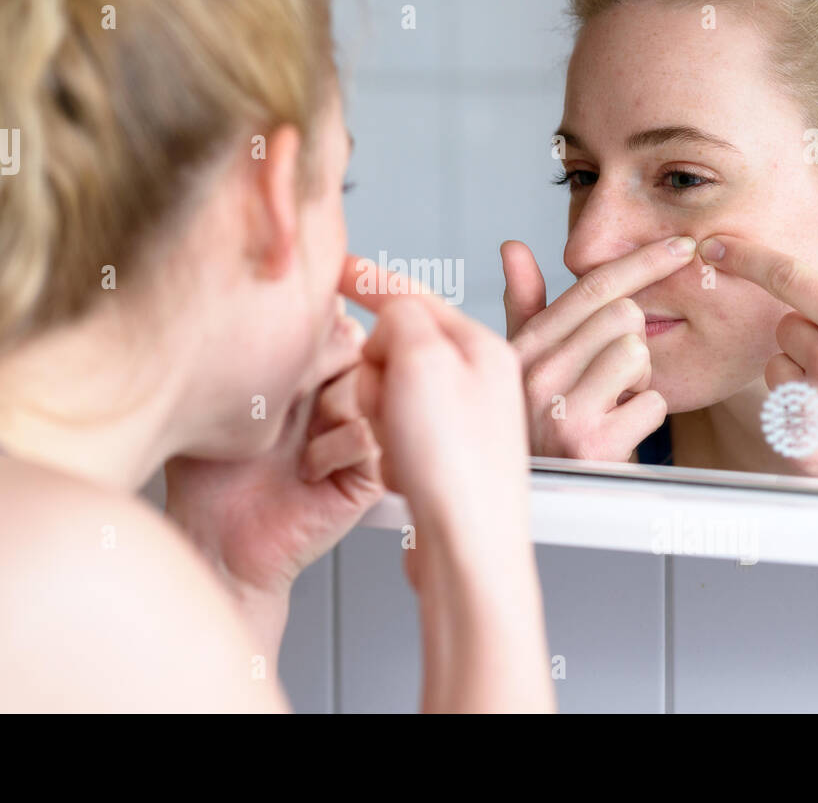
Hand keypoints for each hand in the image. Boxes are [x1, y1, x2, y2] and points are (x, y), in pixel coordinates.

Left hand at [165, 299, 383, 627]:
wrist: (216, 541)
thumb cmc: (208, 477)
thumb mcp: (214, 396)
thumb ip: (241, 344)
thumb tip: (257, 290)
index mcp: (301, 371)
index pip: (327, 320)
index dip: (312, 323)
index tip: (288, 343)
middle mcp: (331, 395)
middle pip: (353, 343)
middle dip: (318, 360)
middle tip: (288, 392)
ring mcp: (352, 430)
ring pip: (366, 383)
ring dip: (328, 402)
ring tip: (293, 435)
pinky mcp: (367, 471)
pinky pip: (370, 434)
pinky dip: (335, 446)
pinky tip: (307, 468)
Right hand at [340, 254, 530, 550]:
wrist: (468, 550)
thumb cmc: (457, 468)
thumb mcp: (423, 363)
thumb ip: (402, 318)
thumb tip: (389, 315)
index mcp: (480, 348)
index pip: (414, 296)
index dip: (370, 280)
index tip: (337, 267)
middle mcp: (476, 381)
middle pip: (396, 347)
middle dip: (376, 373)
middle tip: (388, 404)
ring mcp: (460, 422)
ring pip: (388, 393)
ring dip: (378, 416)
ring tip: (399, 445)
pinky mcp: (443, 459)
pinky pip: (392, 433)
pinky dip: (386, 449)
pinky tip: (403, 470)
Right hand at [501, 237, 696, 460]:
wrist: (548, 498)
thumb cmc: (542, 427)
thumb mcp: (525, 364)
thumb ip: (524, 305)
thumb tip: (513, 246)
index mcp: (522, 349)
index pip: (590, 288)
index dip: (642, 261)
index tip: (681, 246)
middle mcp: (535, 375)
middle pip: (623, 314)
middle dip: (633, 342)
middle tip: (614, 376)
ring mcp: (560, 409)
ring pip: (637, 353)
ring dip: (640, 380)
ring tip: (614, 403)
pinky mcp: (590, 443)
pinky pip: (651, 401)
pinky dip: (647, 416)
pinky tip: (621, 430)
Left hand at [697, 235, 817, 496]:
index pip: (788, 277)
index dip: (746, 256)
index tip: (716, 246)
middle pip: (785, 326)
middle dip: (810, 337)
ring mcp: (808, 407)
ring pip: (777, 367)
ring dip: (802, 375)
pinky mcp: (794, 443)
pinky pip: (778, 407)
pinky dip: (800, 411)